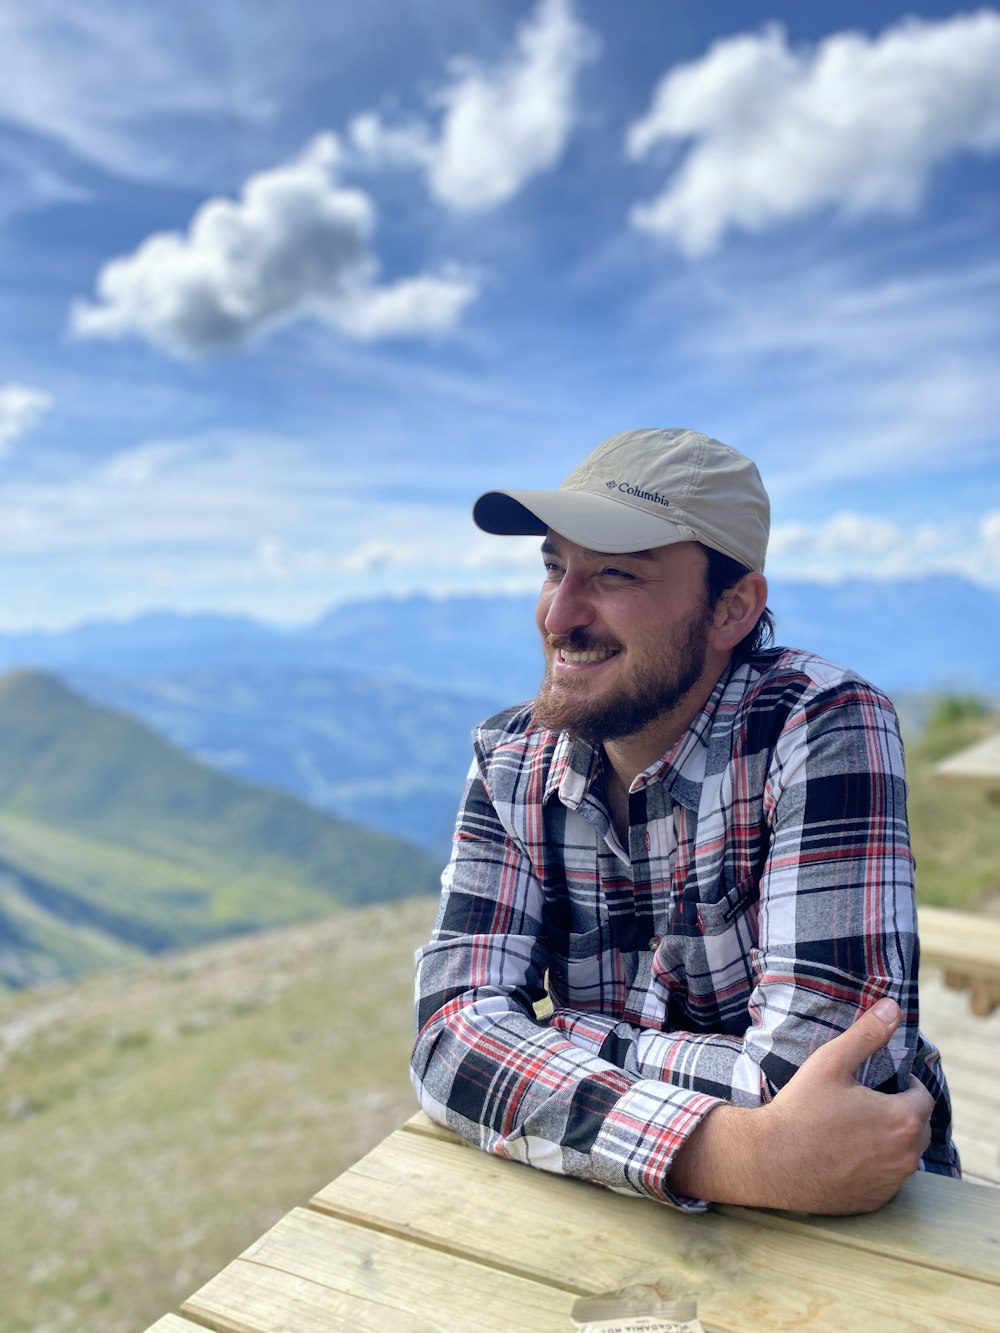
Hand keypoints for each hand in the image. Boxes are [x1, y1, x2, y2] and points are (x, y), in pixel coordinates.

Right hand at [668, 998, 932, 1212]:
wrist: (770, 1160)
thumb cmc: (801, 1108)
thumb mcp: (832, 1062)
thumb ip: (867, 1034)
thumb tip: (893, 1007)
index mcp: (903, 1119)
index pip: (922, 1096)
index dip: (903, 1084)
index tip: (878, 1081)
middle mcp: (906, 1156)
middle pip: (918, 1127)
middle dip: (900, 1111)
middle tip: (865, 1101)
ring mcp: (891, 1183)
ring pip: (904, 1155)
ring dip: (891, 1139)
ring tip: (856, 1125)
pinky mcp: (874, 1202)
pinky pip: (887, 1179)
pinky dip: (876, 1165)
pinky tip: (847, 1153)